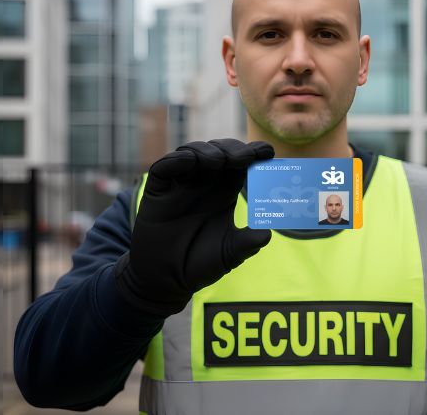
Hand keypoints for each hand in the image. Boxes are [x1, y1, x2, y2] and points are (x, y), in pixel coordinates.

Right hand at [115, 139, 274, 315]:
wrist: (166, 278)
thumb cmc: (199, 263)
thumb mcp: (230, 253)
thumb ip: (248, 242)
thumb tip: (268, 233)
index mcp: (225, 192)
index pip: (242, 165)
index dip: (254, 154)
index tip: (268, 152)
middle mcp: (204, 183)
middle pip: (221, 152)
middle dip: (234, 149)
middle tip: (245, 157)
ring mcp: (180, 184)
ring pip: (193, 152)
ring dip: (208, 151)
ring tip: (221, 161)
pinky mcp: (158, 189)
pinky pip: (165, 166)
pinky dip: (177, 160)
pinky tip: (190, 161)